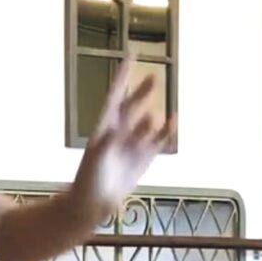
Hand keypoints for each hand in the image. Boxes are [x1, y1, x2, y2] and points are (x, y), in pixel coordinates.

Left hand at [67, 58, 174, 226]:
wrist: (93, 203)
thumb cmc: (88, 180)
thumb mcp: (96, 160)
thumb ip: (106, 144)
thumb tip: (115, 131)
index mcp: (103, 126)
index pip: (114, 96)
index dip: (122, 77)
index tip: (130, 57)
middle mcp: (119, 132)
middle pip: (132, 106)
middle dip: (141, 92)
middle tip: (153, 77)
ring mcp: (132, 144)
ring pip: (147, 124)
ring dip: (153, 117)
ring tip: (163, 114)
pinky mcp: (143, 158)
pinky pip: (157, 141)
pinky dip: (165, 132)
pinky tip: (172, 123)